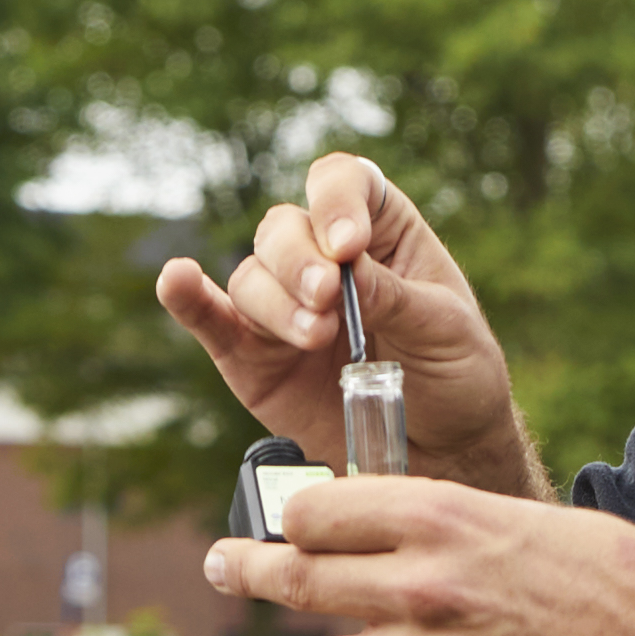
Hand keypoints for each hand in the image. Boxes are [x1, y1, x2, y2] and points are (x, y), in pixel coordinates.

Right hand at [154, 153, 533, 494]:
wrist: (444, 452)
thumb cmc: (456, 376)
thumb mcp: (445, 330)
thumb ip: (395, 298)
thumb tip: (344, 270)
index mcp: (379, 231)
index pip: (342, 183)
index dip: (336, 201)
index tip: (349, 246)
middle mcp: (322, 259)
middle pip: (283, 229)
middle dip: (299, 262)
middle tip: (328, 299)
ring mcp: (283, 307)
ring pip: (251, 278)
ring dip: (277, 303)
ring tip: (315, 338)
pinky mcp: (252, 357)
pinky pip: (211, 320)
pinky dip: (189, 300)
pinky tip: (178, 282)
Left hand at [165, 474, 634, 635]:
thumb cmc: (591, 572)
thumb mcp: (504, 514)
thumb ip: (424, 520)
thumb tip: (345, 529)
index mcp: (437, 517)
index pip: (320, 511)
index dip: (295, 516)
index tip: (287, 523)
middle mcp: (420, 588)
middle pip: (298, 582)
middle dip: (245, 575)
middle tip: (215, 569)